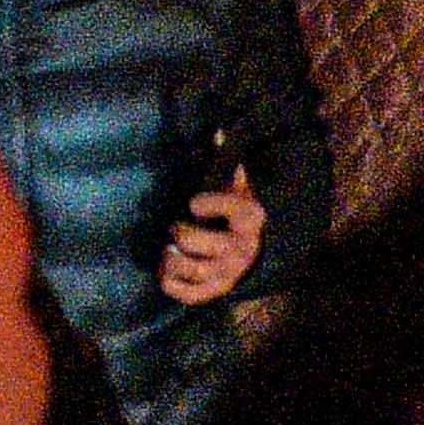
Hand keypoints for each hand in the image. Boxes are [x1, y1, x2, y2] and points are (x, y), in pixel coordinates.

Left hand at [160, 158, 264, 303]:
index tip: (193, 203)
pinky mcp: (215, 292)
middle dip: (180, 232)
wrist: (258, 254)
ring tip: (167, 249)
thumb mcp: (241, 189)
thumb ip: (228, 163)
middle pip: (200, 242)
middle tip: (175, 226)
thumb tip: (217, 130)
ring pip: (192, 268)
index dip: (208, 202)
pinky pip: (187, 294)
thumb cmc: (239, 216)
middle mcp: (242, 248)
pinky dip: (170, 283)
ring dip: (171, 258)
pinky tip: (165, 270)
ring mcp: (228, 273)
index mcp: (251, 218)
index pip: (231, 207)